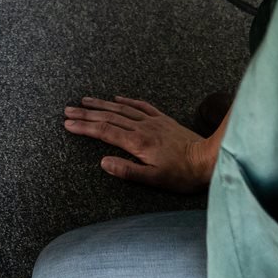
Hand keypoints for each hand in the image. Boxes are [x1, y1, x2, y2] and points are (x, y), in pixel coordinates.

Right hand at [63, 95, 216, 192]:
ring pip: (121, 109)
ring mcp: (153, 121)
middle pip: (108, 117)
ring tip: (85, 100)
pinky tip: (117, 98)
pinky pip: (141, 106)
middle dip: (86, 113)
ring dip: (101, 104)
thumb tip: (104, 162)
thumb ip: (128, 171)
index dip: (84, 127)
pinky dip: (126, 101)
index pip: (104, 132)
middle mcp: (142, 127)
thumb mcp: (155, 179)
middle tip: (68, 110)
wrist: (209, 158)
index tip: (68, 123)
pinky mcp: (163, 119)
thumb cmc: (182, 174)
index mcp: (137, 142)